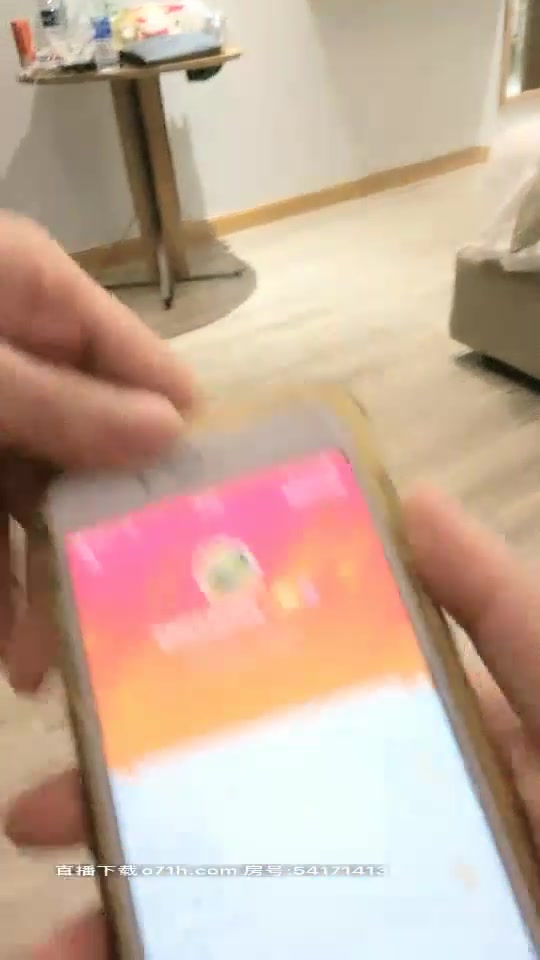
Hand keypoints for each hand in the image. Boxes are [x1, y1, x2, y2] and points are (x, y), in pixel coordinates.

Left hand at [0, 213, 194, 691]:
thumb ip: (60, 399)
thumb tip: (173, 428)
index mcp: (38, 297)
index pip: (143, 367)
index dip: (173, 440)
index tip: (197, 524)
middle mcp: (20, 354)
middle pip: (91, 450)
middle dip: (98, 537)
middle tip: (114, 620)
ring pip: (32, 500)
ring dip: (36, 578)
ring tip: (36, 663)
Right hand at [7, 487, 539, 955]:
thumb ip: (498, 603)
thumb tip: (414, 502)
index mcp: (396, 738)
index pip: (274, 701)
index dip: (189, 693)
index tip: (108, 682)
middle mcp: (358, 816)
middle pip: (222, 805)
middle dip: (126, 806)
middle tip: (43, 809)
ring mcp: (344, 894)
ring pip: (214, 895)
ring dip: (125, 908)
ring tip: (57, 932)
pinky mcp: (326, 944)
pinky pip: (239, 951)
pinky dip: (157, 957)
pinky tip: (97, 958)